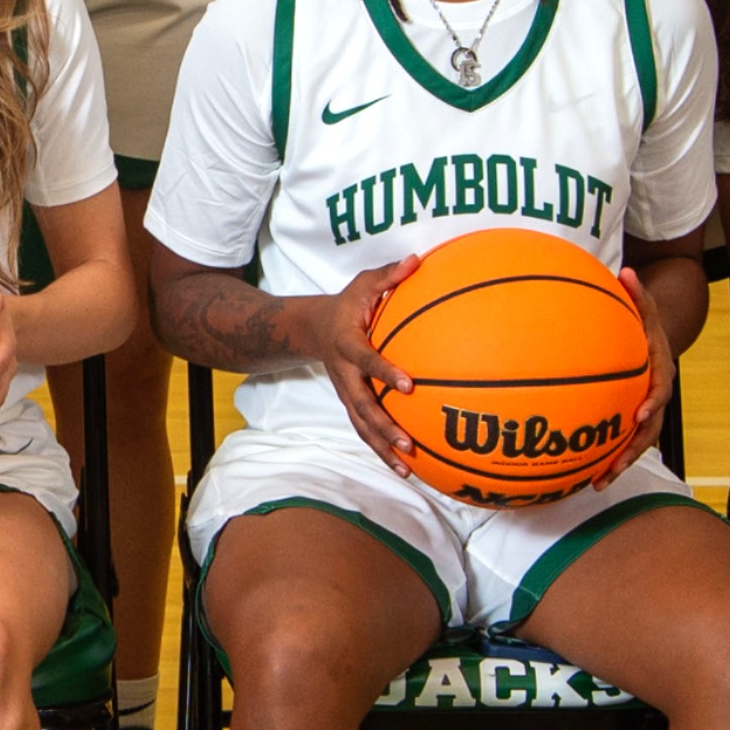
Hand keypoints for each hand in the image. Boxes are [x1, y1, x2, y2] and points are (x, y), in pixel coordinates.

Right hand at [286, 258, 423, 476]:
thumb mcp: (363, 285)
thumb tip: (417, 260)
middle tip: (407, 442)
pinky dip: (381, 450)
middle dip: (383, 426)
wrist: (312, 329)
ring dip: (382, 448)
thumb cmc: (347, 305)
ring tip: (406, 468)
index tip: (409, 386)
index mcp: (348, 344)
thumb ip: (389, 276)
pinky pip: (365, 430)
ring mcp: (346, 393)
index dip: (386, 373)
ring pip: (362, 426)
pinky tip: (404, 468)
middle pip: (362, 406)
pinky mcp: (351, 404)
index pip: (367, 361)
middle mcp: (345, 375)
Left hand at [607, 263, 671, 471]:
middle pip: (651, 429)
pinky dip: (607, 458)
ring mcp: (644, 411)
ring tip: (598, 483)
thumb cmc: (643, 323)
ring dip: (620, 464)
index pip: (661, 388)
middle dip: (634, 449)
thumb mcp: (644, 305)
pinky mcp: (630, 419)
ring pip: (637, 442)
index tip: (641, 413)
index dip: (653, 402)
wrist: (653, 340)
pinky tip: (584, 475)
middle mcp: (655, 395)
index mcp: (660, 371)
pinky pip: (621, 442)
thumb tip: (626, 271)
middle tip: (615, 465)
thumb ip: (637, 292)